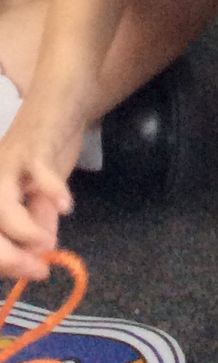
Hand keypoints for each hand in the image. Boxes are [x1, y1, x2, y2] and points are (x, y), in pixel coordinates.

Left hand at [0, 107, 77, 284]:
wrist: (65, 89)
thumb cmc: (53, 136)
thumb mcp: (47, 185)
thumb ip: (42, 214)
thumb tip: (42, 250)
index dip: (9, 261)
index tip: (36, 274)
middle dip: (10, 256)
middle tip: (39, 270)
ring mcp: (10, 160)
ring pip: (2, 206)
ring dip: (23, 231)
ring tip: (47, 243)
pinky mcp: (33, 144)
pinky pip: (37, 173)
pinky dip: (51, 192)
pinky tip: (67, 204)